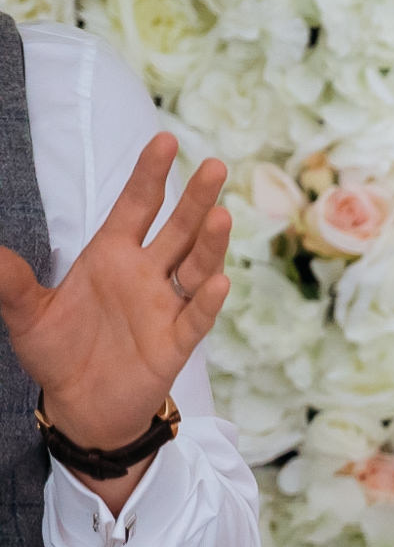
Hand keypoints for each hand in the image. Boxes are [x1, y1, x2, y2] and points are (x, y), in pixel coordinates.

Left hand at [0, 133, 229, 455]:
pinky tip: (220, 282)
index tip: (166, 141)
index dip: (150, 175)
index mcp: (112, 257)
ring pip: (195, 267)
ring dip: (210, 243)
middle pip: (177, 230)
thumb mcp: (26, 313)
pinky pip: (195, 318)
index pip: (136, 207)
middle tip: (215, 166)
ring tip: (221, 215)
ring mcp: (164, 307)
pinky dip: (207, 302)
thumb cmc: (58, 352)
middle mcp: (145, 276)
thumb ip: (10, 281)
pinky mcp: (174, 344)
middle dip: (195, 198)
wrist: (80, 405)